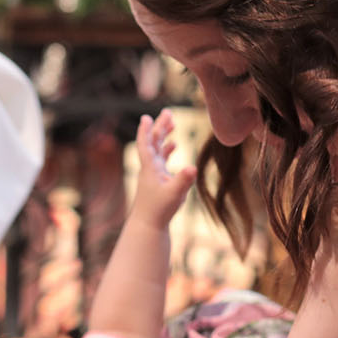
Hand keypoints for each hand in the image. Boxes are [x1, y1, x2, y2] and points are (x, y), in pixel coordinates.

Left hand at [129, 110, 195, 226]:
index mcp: (150, 168)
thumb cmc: (159, 210)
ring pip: (158, 150)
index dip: (145, 130)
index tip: (146, 117)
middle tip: (168, 112)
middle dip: (160, 127)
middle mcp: (150, 168)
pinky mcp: (158, 181)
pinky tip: (174, 145)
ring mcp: (153, 174)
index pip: (146, 144)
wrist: (148, 225)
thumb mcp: (175, 194)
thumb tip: (193, 167)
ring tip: (172, 124)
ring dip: (164, 136)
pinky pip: (162, 160)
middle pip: (154, 142)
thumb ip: (184, 180)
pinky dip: (167, 150)